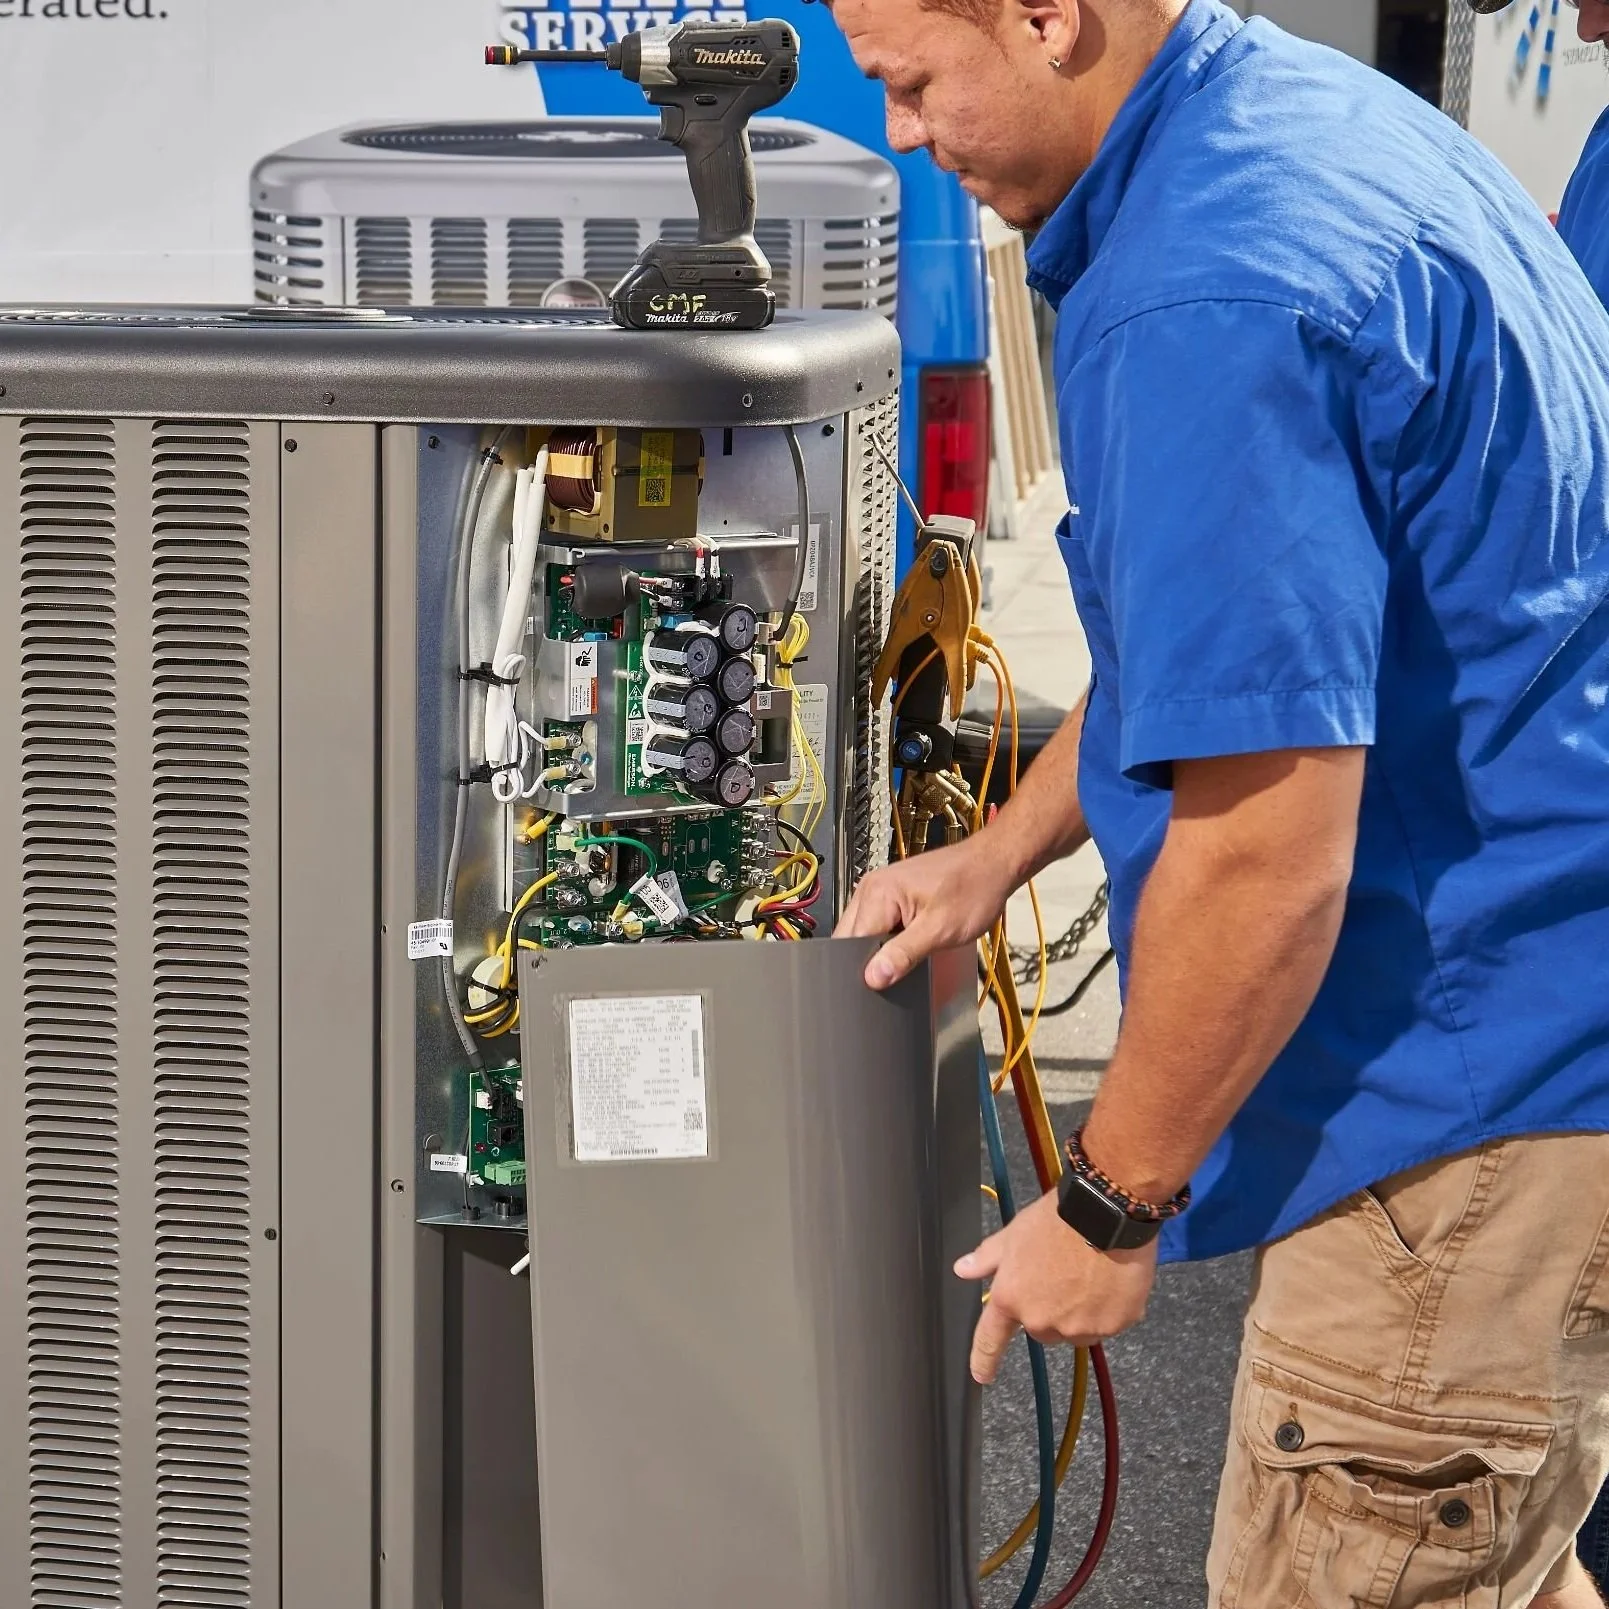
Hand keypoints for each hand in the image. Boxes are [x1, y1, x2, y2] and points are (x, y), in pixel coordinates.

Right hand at [836, 834, 1016, 988]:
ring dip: (878, 950)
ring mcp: (880, 890)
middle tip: (893, 976)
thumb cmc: (974, 888)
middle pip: (851, 938)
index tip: (878, 987)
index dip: (864, 968)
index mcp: (878, 893)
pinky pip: (876, 924)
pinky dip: (887, 940)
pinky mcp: (892, 895)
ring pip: (862, 932)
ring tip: (903, 960)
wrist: (993, 864)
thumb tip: (873, 978)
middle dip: (867, 960)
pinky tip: (905, 948)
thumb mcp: (940, 930)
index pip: (851, 943)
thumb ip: (904, 955)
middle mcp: (872, 888)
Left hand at [955, 1192, 1156, 1382]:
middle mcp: (1042, 1321)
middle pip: (1043, 1328)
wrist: (1105, 1212)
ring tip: (1090, 1275)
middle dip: (1050, 1309)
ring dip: (1081, 1312)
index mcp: (1011, 1298)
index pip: (991, 1338)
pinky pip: (1109, 1325)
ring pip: (1077, 1330)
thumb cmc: (1056, 1219)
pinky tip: (1112, 1280)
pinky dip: (1110, 1309)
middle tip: (1062, 1276)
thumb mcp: (1014, 1233)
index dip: (984, 1359)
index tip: (981, 1375)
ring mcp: (1078, 1327)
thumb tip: (963, 1270)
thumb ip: (988, 1258)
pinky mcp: (1112, 1326)